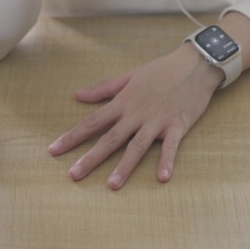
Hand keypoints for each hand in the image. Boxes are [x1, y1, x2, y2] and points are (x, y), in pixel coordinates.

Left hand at [48, 43, 223, 189]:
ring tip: (112, 185)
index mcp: (123, 102)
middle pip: (110, 138)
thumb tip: (77, 94)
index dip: (72, 137)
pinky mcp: (178, 125)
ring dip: (125, 166)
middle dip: (91, 157)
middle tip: (73, 175)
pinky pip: (171, 146)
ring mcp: (157, 120)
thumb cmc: (161, 70)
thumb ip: (103, 89)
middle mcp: (137, 114)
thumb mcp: (129, 76)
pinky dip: (167, 161)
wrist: (195, 63)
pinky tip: (162, 177)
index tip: (53, 150)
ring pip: (137, 146)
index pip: (92, 122)